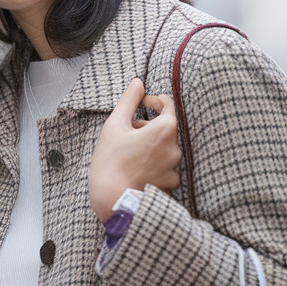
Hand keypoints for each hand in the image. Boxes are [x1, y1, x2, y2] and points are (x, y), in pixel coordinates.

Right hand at [88, 78, 181, 221]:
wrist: (113, 202)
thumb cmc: (111, 162)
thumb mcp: (115, 125)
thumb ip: (129, 101)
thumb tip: (138, 83)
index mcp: (165, 130)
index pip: (168, 104)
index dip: (153, 100)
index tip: (141, 104)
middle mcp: (175, 148)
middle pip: (164, 128)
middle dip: (146, 127)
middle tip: (124, 136)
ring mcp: (174, 169)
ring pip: (162, 148)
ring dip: (148, 146)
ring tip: (126, 156)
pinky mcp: (171, 185)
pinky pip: (163, 167)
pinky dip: (151, 165)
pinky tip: (134, 171)